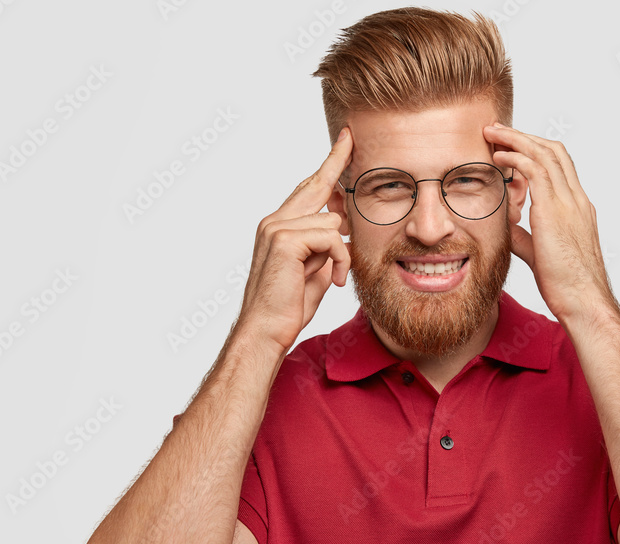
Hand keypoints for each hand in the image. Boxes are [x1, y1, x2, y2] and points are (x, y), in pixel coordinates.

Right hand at [232, 128, 352, 354]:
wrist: (266, 330)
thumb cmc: (289, 306)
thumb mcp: (316, 269)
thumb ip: (327, 245)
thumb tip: (344, 227)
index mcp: (279, 226)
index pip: (308, 188)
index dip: (329, 164)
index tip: (346, 140)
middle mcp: (274, 221)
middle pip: (316, 184)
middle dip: (337, 162)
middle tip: (352, 136)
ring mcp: (276, 228)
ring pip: (332, 221)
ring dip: (342, 253)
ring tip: (334, 277)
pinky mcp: (284, 240)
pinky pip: (331, 237)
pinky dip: (340, 261)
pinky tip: (333, 281)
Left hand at [484, 123, 612, 322]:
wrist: (584, 301)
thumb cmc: (567, 285)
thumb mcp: (540, 253)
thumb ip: (523, 235)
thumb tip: (505, 225)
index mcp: (578, 208)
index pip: (559, 166)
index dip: (535, 150)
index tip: (511, 145)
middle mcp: (577, 200)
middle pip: (554, 151)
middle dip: (524, 136)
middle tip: (498, 130)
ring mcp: (569, 203)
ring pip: (544, 154)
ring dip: (516, 139)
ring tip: (492, 133)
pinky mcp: (555, 211)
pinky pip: (536, 171)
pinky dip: (516, 158)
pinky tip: (499, 156)